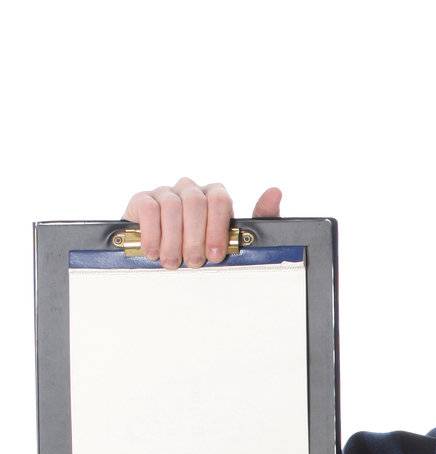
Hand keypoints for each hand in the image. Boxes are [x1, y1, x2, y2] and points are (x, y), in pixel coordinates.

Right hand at [121, 179, 282, 268]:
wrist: (167, 259)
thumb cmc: (204, 250)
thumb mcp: (234, 241)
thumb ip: (259, 220)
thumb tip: (275, 192)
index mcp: (214, 197)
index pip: (219, 198)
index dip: (217, 227)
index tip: (215, 254)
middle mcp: (190, 190)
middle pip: (195, 201)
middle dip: (195, 237)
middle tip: (194, 262)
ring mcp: (165, 193)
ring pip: (171, 205)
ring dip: (172, 239)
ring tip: (172, 262)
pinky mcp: (142, 200)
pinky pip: (148, 207)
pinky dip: (151, 232)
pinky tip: (152, 251)